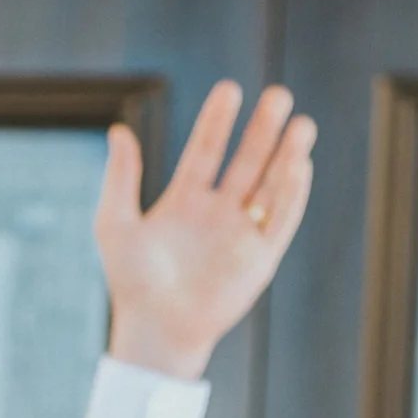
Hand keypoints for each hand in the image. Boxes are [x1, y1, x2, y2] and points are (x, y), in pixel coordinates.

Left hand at [96, 82, 315, 380]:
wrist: (155, 329)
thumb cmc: (132, 282)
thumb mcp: (116, 222)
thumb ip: (121, 176)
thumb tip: (119, 130)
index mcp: (184, 201)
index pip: (206, 150)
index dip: (218, 120)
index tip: (230, 89)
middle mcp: (217, 213)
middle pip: (247, 161)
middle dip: (263, 129)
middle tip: (279, 95)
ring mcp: (240, 234)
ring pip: (271, 185)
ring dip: (287, 155)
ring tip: (302, 124)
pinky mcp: (260, 258)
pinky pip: (281, 220)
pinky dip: (292, 193)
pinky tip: (298, 165)